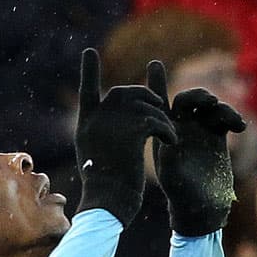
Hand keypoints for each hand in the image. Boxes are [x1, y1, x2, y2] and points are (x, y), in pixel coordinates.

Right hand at [75, 47, 176, 226]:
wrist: (107, 204)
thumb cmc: (105, 193)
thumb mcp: (96, 162)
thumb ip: (102, 139)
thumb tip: (114, 132)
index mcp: (86, 127)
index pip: (86, 92)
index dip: (88, 72)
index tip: (90, 52)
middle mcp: (97, 120)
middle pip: (122, 92)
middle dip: (142, 95)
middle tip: (158, 106)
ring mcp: (113, 123)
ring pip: (143, 105)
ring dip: (159, 116)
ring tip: (167, 132)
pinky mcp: (132, 131)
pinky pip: (156, 120)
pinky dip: (166, 130)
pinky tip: (170, 142)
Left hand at [146, 60, 245, 235]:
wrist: (202, 209)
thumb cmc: (182, 196)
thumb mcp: (173, 178)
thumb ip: (171, 156)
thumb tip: (172, 141)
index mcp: (165, 134)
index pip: (158, 105)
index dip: (156, 84)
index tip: (155, 65)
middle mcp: (181, 129)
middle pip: (186, 100)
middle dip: (197, 96)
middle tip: (209, 101)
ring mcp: (199, 132)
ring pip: (208, 106)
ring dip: (216, 105)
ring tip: (225, 115)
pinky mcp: (217, 138)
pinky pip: (225, 118)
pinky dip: (232, 118)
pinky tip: (239, 127)